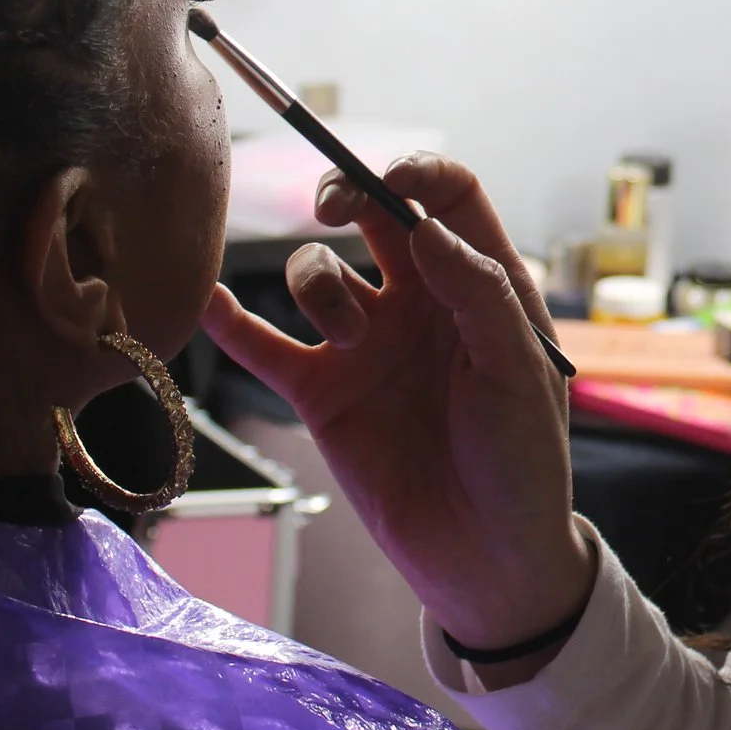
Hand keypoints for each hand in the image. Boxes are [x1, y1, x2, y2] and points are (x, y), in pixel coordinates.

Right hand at [203, 154, 593, 671]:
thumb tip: (425, 227)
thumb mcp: (520, 371)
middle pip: (373, 215)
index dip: (417, 173)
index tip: (387, 178)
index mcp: (481, 284)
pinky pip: (265, 345)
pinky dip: (231, 321)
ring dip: (318, 284)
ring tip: (350, 337)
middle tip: (331, 206)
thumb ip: (479, 292)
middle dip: (346, 193)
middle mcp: (421, 302)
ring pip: (317, 274)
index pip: (449, 196)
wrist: (485, 556)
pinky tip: (207, 299)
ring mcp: (367, 345)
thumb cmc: (524, 461)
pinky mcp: (323, 393)